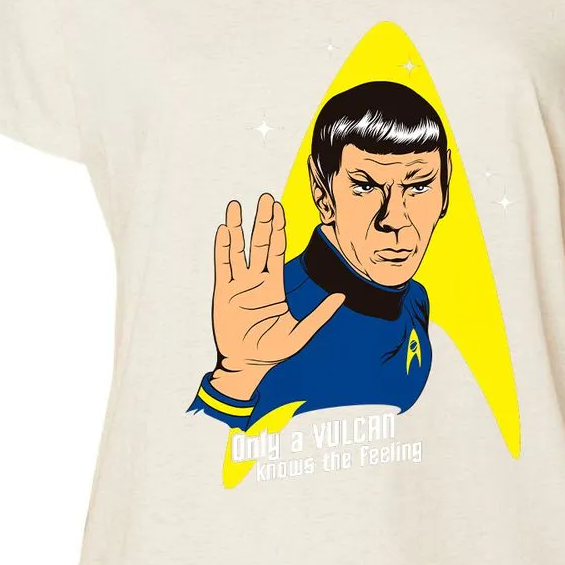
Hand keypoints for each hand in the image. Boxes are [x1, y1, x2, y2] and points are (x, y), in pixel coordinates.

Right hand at [209, 193, 344, 399]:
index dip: (279, 230)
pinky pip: (222, 266)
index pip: (277, 251)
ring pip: (238, 250)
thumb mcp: (301, 334)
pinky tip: (224, 230)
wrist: (246, 367)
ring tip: (236, 206)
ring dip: (237, 228)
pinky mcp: (222, 294)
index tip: (280, 208)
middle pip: (260, 244)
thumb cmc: (273, 352)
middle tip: (265, 198)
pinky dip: (223, 248)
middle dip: (263, 221)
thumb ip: (320, 315)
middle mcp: (256, 281)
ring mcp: (238, 286)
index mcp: (274, 287)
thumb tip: (341, 296)